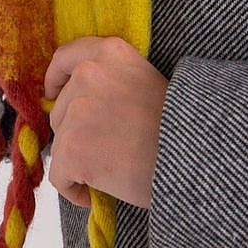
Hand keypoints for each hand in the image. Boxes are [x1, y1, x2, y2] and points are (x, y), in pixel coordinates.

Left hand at [44, 36, 168, 210]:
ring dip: (78, 160)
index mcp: (111, 53)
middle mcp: (89, 73)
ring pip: (60, 144)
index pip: (66, 57)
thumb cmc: (179, 127)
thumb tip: (78, 101)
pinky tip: (95, 193)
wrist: (193, 157)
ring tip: (111, 171)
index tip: (54, 93)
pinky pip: (60, 176)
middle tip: (109, 149)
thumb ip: (112, 80)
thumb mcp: (147, 81)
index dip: (57, 78)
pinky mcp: (72, 147)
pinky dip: (74, 189)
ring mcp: (78, 110)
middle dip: (76, 131)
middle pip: (61, 110)